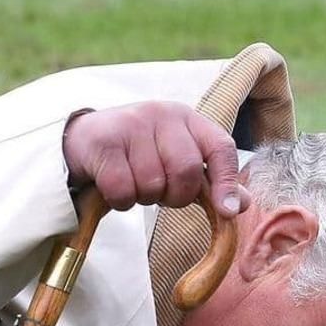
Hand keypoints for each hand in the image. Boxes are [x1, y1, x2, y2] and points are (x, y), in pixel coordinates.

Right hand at [62, 102, 251, 217]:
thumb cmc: (138, 155)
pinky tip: (113, 187)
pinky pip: (123, 191)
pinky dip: (120, 201)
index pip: (221, 147)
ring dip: (143, 198)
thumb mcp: (177, 160)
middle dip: (174, 196)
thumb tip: (243, 204)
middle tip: (159, 192)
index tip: (227, 211)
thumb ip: (210, 180)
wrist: (83, 140)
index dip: (228, 182)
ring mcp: (131, 125)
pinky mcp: (104, 142)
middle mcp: (162, 114)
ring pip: (152, 185)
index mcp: (187, 118)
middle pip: (186, 172)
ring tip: (133, 182)